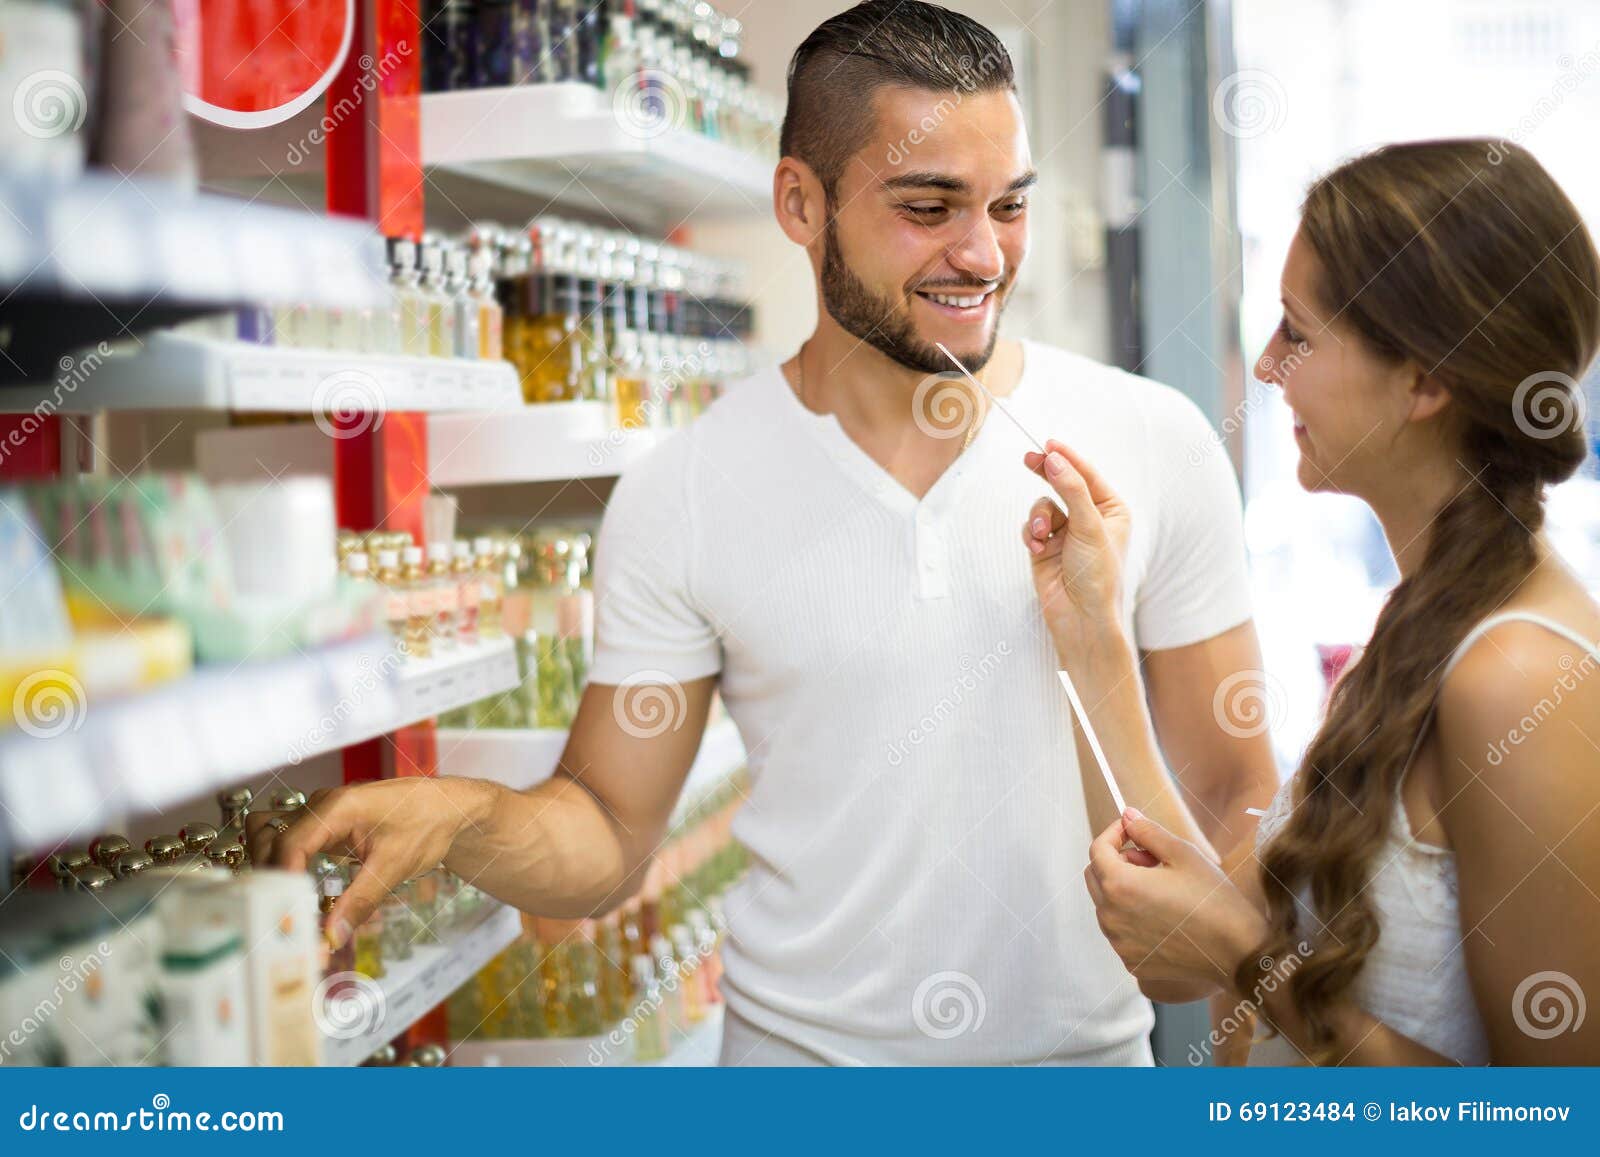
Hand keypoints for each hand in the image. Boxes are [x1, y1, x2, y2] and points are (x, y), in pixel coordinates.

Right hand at [246, 778, 476, 947]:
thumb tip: (332, 936)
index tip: (283, 914)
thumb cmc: (426, 825)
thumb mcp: (396, 866)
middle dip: (270, 878)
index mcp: (338, 807)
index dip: (281, 881)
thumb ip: (361, 901)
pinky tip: (292, 893)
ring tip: (282, 905)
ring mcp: (319, 812)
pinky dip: (281, 864)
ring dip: (269, 869)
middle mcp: (321, 805)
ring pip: (270, 836)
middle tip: (281, 917)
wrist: (446, 808)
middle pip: (270, 839)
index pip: (290, 844)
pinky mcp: (323, 825)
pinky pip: (288, 841)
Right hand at [1021, 439, 1130, 649]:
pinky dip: (1030, 534)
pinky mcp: (1045, 547)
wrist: (1081, 618)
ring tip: (1041, 535)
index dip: (1068, 458)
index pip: (1087, 476)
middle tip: (1030, 458)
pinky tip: (1035, 547)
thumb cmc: (1098, 576)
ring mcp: (1066, 533)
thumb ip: (1072, 490)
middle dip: (1046, 474)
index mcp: (1112, 511)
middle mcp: (1089, 519)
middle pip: (1063, 484)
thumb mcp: (1089, 527)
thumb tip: (1054, 459)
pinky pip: (1031, 525)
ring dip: (1039, 518)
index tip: (1049, 443)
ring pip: (1043, 506)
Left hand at [1084, 808, 1266, 991]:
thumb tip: (1127, 816)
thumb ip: (1148, 831)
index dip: (1114, 833)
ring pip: (1106, 904)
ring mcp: (1119, 942)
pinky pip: (1120, 929)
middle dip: (1117, 860)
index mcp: (1119, 886)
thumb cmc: (1214, 900)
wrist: (1238, 952)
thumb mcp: (1183, 854)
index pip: (1097, 849)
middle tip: (1151, 859)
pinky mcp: (1132, 961)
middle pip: (1094, 876)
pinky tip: (1163, 914)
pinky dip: (1131, 916)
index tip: (1131, 830)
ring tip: (1161, 886)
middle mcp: (1110, 917)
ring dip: (1123, 888)